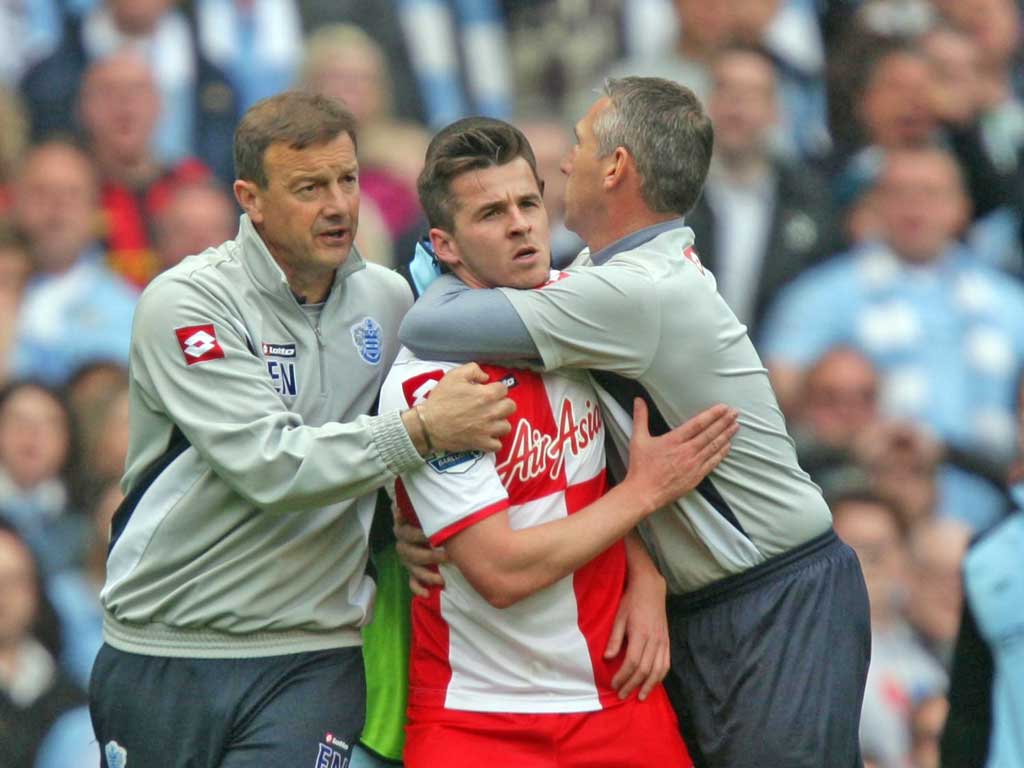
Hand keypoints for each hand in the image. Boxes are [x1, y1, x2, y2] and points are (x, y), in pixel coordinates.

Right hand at [394, 512, 446, 596]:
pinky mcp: (411, 572)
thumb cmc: (423, 519)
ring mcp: (406, 561)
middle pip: (413, 554)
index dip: (419, 535)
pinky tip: (427, 594)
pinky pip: (412, 583)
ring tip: (442, 580)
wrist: (418, 531)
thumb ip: (410, 509)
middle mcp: (402, 547)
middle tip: (448, 556)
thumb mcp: (416, 512)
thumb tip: (398, 506)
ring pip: (414, 570)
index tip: (431, 536)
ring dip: (428, 576)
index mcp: (402, 531)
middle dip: (430, 557)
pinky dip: (419, 589)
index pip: (407, 533)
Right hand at [420, 363, 514, 452]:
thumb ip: (473, 370)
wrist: (428, 424)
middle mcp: (491, 412)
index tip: (488, 391)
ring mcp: (487, 430)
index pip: (504, 388)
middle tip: (492, 405)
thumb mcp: (454, 375)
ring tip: (489, 421)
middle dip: (503, 404)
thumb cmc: (440, 400)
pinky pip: (497, 445)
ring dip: (499, 423)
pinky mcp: (481, 443)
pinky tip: (487, 436)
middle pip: (511, 407)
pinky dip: (493, 441)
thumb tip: (485, 377)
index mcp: (486, 395)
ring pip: (506, 426)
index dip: (495, 388)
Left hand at [607, 564, 668, 700]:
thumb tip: (608, 658)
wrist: (651, 589)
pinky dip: (660, 676)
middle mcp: (654, 640)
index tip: (614, 685)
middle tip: (622, 695)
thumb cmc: (631, 602)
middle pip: (644, 669)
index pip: (632, 662)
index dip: (623, 676)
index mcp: (640, 634)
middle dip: (633, 685)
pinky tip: (653, 684)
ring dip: (649, 686)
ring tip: (640, 696)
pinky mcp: (668, 641)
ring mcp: (663, 641)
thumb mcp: (618, 617)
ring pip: (658, 670)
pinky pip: (666, 663)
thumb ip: (614, 639)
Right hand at [625, 400, 737, 511]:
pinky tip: (728, 446)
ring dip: (726, 435)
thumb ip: (640, 417)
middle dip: (724, 422)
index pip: (698, 423)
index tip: (723, 407)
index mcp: (674, 440)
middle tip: (735, 413)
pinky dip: (721, 453)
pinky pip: (712, 462)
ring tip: (735, 426)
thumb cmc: (641, 467)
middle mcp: (687, 451)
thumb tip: (638, 400)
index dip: (712, 414)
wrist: (644, 492)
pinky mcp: (696, 476)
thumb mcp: (638, 439)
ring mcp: (693, 464)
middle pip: (710, 433)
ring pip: (714, 447)